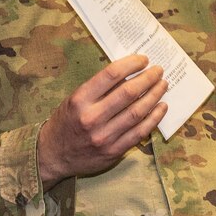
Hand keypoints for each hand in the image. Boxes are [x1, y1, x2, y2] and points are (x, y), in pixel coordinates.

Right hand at [37, 55, 167, 186]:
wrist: (52, 155)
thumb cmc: (66, 122)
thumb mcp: (74, 99)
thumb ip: (99, 89)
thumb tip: (129, 73)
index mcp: (80, 99)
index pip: (111, 74)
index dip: (131, 64)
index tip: (143, 59)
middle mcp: (91, 117)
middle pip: (128, 93)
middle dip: (148, 78)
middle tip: (158, 70)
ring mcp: (104, 136)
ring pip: (137, 112)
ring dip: (154, 96)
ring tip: (163, 85)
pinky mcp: (113, 151)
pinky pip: (139, 132)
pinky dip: (154, 118)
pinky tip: (161, 107)